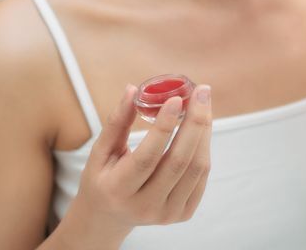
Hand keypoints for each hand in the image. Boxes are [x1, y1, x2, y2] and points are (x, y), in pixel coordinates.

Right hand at [65, 83, 213, 238]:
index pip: (146, 157)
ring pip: (196, 168)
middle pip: (178, 162)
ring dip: (204, 132)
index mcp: (118, 190)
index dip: (163, 127)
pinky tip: (201, 128)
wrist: (109, 217)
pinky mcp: (183, 214)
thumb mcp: (100, 152)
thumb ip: (116, 122)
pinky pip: (201, 177)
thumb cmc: (104, 177)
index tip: (176, 99)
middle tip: (202, 91)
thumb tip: (132, 89)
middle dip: (195, 122)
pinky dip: (204, 148)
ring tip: (203, 104)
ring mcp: (166, 214)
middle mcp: (144, 207)